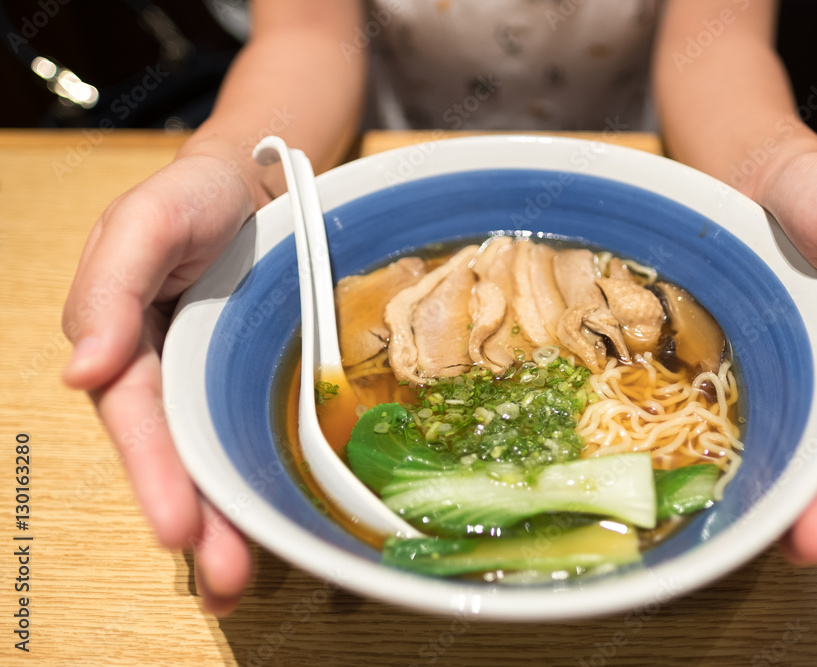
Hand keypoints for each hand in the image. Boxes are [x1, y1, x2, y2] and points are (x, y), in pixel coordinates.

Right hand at [63, 150, 263, 613]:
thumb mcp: (143, 223)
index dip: (157, 476)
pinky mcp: (250, 378)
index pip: (139, 421)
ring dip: (228, 522)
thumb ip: (110, 290)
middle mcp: (165, 374)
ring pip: (214, 458)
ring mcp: (211, 380)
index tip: (177, 532)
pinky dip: (259, 479)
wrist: (254, 183)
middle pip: (178, 457)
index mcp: (125, 343)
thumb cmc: (192, 198)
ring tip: (244, 583)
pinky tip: (276, 523)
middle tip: (227, 584)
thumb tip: (82, 371)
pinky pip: (251, 433)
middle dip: (198, 523)